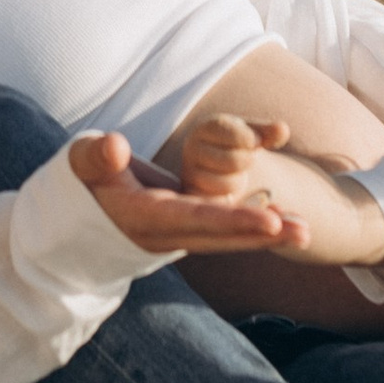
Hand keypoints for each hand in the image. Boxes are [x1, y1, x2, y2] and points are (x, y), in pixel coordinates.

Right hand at [68, 129, 306, 257]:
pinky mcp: (189, 226)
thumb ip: (94, 157)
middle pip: (221, 235)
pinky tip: (291, 224)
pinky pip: (228, 229)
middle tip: (304, 232)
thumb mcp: (79, 165)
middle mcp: (168, 233)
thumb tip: (116, 146)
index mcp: (145, 218)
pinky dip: (258, 228)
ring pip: (230, 236)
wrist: (75, 223)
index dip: (233, 221)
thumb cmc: (80, 184)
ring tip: (308, 232)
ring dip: (268, 235)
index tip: (269, 220)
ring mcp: (180, 233)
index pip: (194, 219)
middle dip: (262, 234)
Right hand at [174, 111, 290, 200]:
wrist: (215, 165)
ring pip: (228, 185)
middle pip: (234, 161)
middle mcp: (192, 150)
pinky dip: (231, 199)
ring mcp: (190, 175)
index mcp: (207, 128)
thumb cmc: (237, 145)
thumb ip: (269, 132)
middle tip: (244, 160)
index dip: (251, 140)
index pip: (235, 134)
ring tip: (232, 174)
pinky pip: (220, 204)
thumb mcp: (254, 134)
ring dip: (238, 182)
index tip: (254, 141)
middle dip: (246, 162)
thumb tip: (282, 130)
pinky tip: (228, 191)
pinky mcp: (194, 198)